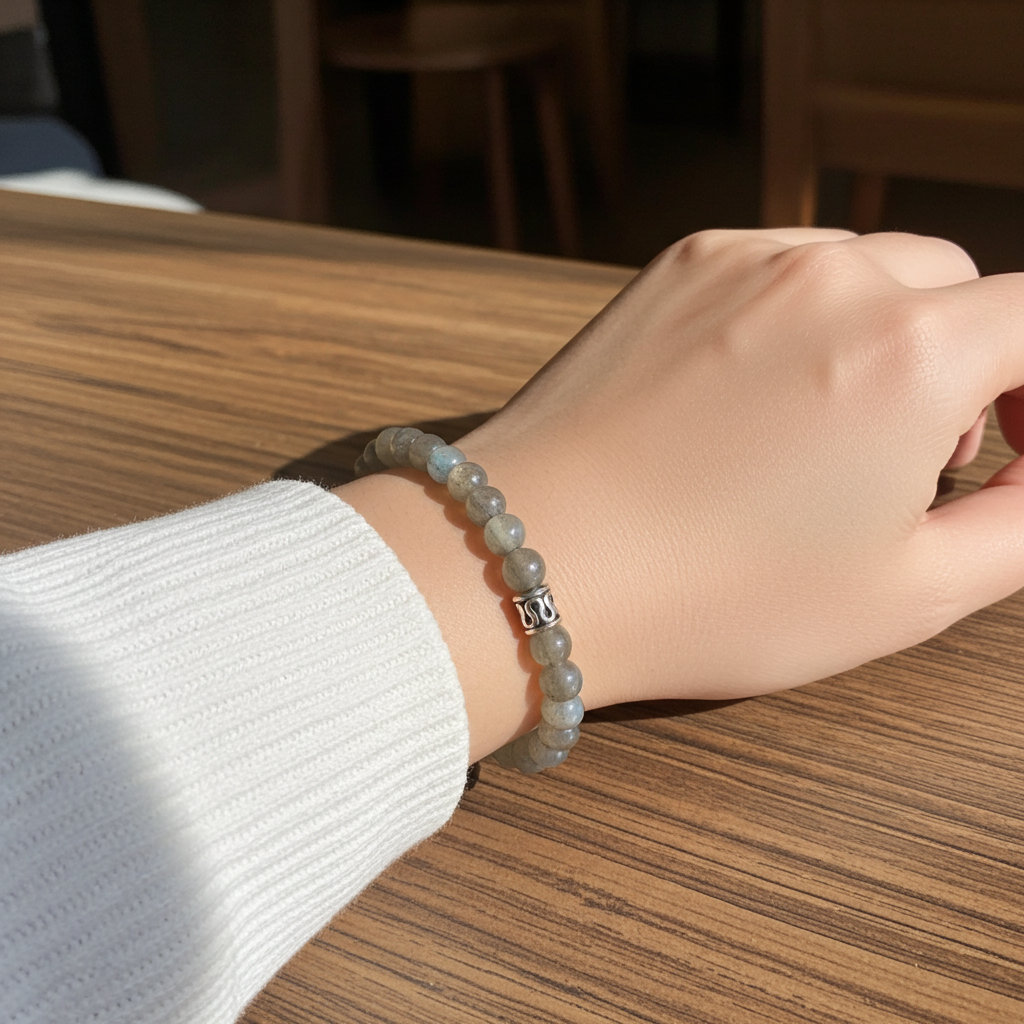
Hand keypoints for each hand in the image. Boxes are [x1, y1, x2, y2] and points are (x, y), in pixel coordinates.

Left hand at [344, 229, 1023, 757]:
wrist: (532, 561)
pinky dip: (798, 317)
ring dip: (881, 336)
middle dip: (965, 366)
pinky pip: (776, 267)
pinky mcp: (673, 269)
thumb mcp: (904, 595)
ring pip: (864, 269)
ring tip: (831, 432)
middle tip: (922, 459)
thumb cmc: (710, 595)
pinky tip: (756, 397)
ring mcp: (742, 260)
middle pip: (954, 289)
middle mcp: (831, 276)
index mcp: (911, 350)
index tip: (1013, 452)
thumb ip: (1020, 527)